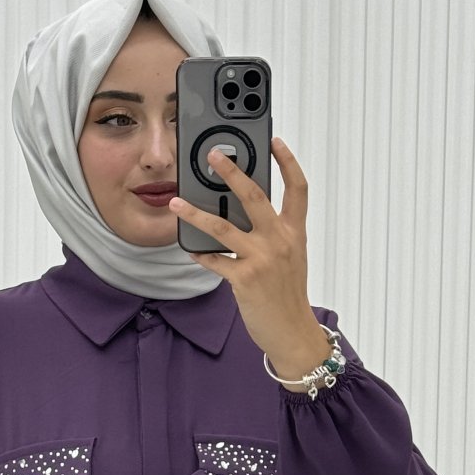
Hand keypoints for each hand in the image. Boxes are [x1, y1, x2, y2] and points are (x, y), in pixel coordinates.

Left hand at [167, 137, 316, 358]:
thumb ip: (274, 233)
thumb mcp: (291, 258)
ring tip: (176, 203)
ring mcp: (262, 259)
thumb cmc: (289, 296)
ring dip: (196, 213)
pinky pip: (215, 261)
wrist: (293, 332)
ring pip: (223, 227)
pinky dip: (200, 254)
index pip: (297, 189)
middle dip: (232, 172)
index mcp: (294, 233)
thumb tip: (244, 214)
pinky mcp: (245, 279)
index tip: (275, 142)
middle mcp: (279, 241)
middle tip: (214, 155)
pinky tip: (189, 248)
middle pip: (255, 196)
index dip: (288, 162)